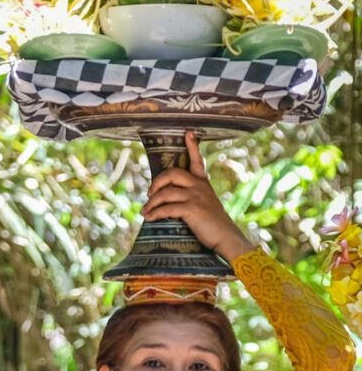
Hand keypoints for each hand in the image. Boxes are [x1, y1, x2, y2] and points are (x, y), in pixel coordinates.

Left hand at [142, 132, 253, 262]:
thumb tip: (164, 198)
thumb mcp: (203, 204)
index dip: (192, 147)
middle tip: (150, 194)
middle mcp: (199, 186)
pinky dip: (154, 213)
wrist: (225, 237)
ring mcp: (196, 196)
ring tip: (144, 212)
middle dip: (156, 182)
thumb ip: (188, 197)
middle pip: (172, 174)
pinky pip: (167, 208)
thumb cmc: (211, 224)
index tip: (188, 133)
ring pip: (165, 193)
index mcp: (202, 183)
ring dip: (151, 203)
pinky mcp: (192, 209)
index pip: (197, 161)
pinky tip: (149, 218)